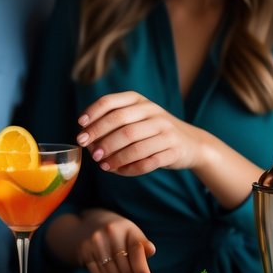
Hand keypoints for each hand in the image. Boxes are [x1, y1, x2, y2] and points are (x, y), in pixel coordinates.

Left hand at [76, 91, 204, 175]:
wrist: (192, 143)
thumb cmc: (154, 131)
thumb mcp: (138, 117)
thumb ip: (114, 121)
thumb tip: (86, 136)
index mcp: (140, 101)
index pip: (111, 102)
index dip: (93, 114)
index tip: (80, 126)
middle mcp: (153, 112)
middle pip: (121, 124)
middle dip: (101, 138)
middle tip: (91, 151)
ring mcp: (165, 131)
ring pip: (134, 145)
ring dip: (115, 157)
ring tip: (102, 165)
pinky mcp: (173, 151)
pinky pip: (148, 162)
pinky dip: (130, 168)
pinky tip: (119, 171)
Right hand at [78, 210, 156, 272]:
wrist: (90, 225)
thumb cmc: (118, 233)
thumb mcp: (133, 233)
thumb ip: (143, 245)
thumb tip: (151, 251)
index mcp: (127, 228)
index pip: (137, 252)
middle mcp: (110, 233)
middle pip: (124, 267)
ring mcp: (95, 242)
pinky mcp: (84, 251)